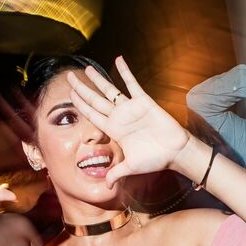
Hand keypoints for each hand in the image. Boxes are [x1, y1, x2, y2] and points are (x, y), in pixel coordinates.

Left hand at [67, 56, 190, 188]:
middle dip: (81, 89)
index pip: (92, 115)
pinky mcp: (144, 102)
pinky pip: (133, 84)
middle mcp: (120, 117)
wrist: (176, 151)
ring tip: (87, 69)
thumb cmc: (155, 159)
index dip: (80, 105)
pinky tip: (119, 59)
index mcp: (114, 130)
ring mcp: (131, 108)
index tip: (69, 95)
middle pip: (95, 100)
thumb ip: (117, 174)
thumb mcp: (132, 167)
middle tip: (68, 78)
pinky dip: (126, 72)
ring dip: (98, 79)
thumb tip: (106, 186)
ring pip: (110, 90)